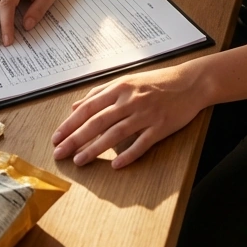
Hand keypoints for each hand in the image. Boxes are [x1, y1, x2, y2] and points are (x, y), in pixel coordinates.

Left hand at [51, 64, 208, 168]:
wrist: (190, 82)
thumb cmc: (157, 81)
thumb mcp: (127, 81)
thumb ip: (101, 93)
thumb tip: (76, 106)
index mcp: (120, 87)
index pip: (89, 107)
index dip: (71, 123)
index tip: (56, 137)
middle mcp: (131, 100)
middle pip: (97, 122)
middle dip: (75, 138)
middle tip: (60, 153)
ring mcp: (146, 114)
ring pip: (115, 134)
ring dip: (95, 149)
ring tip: (79, 161)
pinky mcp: (160, 127)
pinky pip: (141, 143)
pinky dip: (128, 155)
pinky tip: (115, 165)